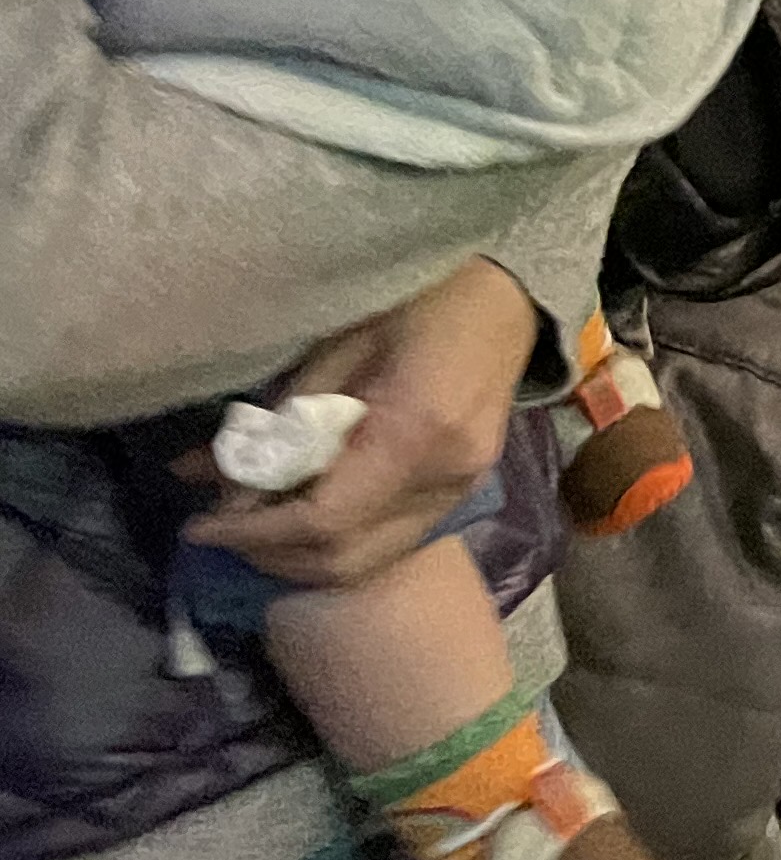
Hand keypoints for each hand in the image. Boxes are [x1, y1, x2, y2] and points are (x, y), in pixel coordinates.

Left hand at [181, 260, 534, 588]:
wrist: (503, 296)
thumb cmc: (416, 300)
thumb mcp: (336, 348)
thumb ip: (282, 422)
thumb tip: (218, 484)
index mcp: (417, 430)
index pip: (323, 518)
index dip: (253, 532)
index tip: (199, 526)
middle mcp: (446, 477)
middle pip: (343, 558)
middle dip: (269, 554)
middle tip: (220, 530)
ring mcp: (462, 491)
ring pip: (365, 563)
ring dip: (299, 557)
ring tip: (253, 529)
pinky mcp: (463, 493)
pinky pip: (388, 543)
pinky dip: (335, 542)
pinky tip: (302, 517)